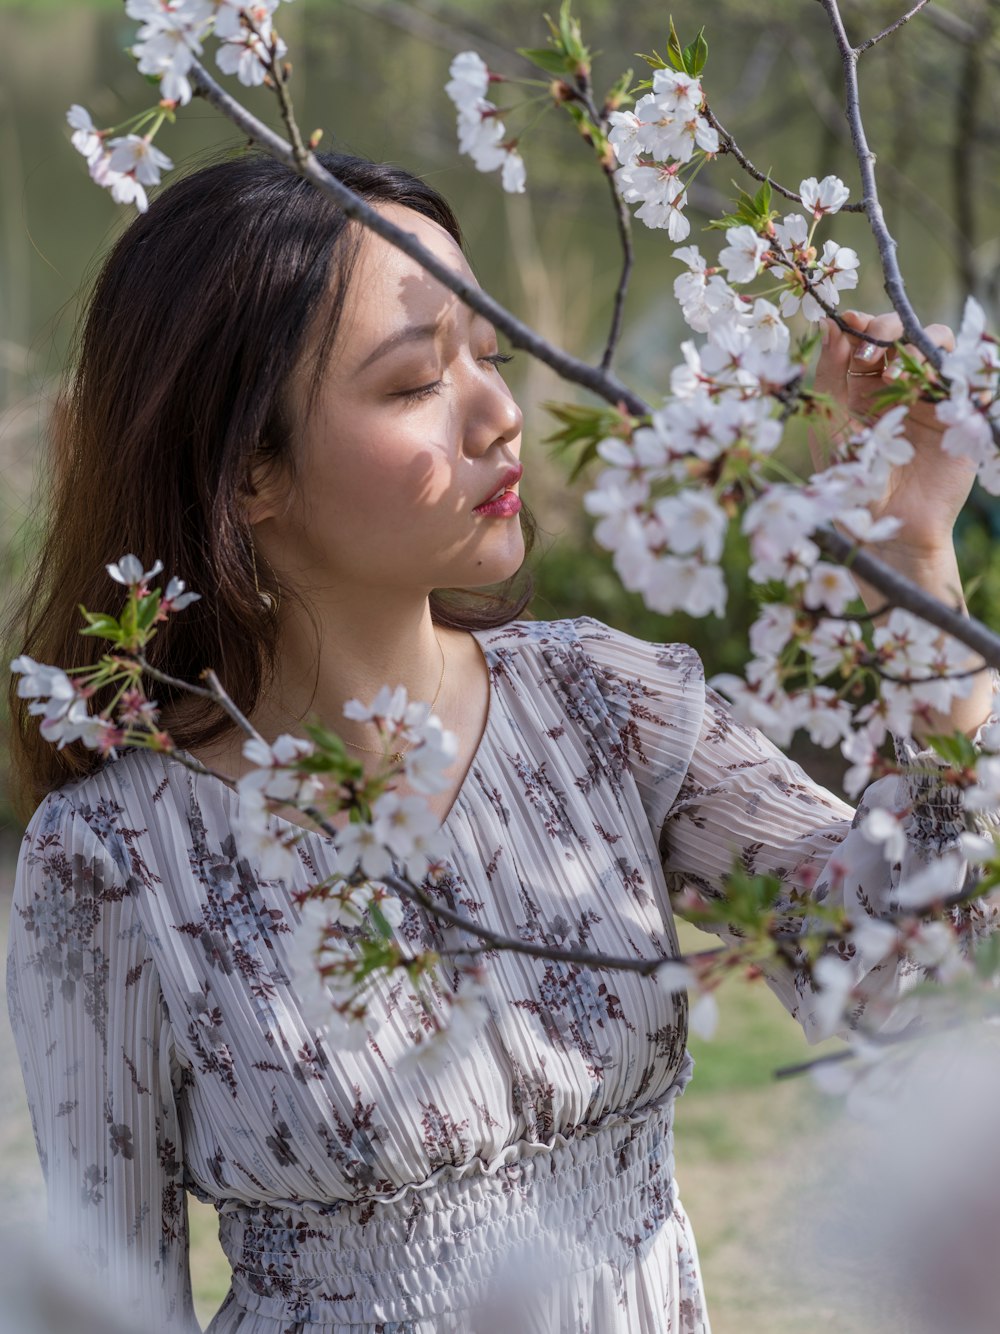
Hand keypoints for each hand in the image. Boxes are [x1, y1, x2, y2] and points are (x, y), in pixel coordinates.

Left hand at [810, 309, 975, 556]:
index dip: (857, 324)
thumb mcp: (830, 422)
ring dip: (917, 344)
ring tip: (896, 374)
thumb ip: (829, 372)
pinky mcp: (960, 410)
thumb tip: (828, 320)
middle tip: (869, 351)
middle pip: (900, 332)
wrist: (887, 525)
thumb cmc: (851, 481)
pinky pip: (966, 372)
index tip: (846, 324)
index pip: (864, 337)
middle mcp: (896, 385)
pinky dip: (951, 363)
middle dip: (884, 330)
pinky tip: (926, 380)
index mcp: (861, 386)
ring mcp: (930, 395)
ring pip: (936, 342)